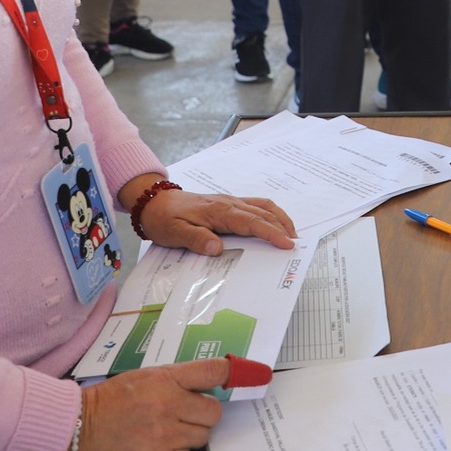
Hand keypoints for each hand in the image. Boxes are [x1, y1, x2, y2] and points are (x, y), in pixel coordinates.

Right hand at [67, 359, 228, 450]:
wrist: (75, 431)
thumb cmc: (109, 401)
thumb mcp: (142, 378)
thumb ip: (175, 380)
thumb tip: (211, 381)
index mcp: (165, 381)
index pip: (211, 372)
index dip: (228, 374)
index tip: (235, 376)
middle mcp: (168, 408)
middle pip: (214, 413)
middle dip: (204, 413)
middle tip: (187, 413)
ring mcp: (163, 439)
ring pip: (201, 438)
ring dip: (190, 435)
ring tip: (166, 430)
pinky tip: (153, 446)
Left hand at [141, 188, 296, 255]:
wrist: (154, 202)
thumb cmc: (164, 219)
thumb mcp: (174, 232)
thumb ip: (196, 239)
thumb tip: (217, 249)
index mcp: (219, 211)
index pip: (252, 223)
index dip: (271, 233)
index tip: (286, 244)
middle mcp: (229, 203)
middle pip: (264, 214)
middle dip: (283, 228)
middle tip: (297, 246)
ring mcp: (230, 201)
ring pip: (263, 207)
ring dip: (280, 219)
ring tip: (291, 235)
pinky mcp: (228, 203)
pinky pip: (255, 205)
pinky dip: (270, 214)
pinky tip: (274, 223)